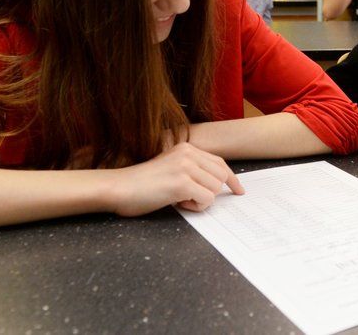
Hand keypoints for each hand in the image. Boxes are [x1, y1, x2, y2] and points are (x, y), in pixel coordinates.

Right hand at [107, 143, 244, 216]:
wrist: (119, 187)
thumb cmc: (141, 184)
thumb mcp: (171, 168)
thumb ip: (191, 170)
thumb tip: (216, 184)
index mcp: (186, 148)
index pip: (219, 163)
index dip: (231, 178)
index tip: (238, 190)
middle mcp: (188, 153)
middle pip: (221, 176)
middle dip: (212, 192)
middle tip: (192, 199)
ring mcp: (185, 167)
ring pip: (215, 189)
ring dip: (201, 201)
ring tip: (180, 200)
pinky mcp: (181, 182)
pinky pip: (206, 199)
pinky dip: (196, 208)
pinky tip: (179, 204)